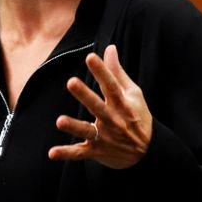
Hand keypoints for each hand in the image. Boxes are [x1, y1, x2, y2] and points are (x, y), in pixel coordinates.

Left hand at [48, 44, 152, 168]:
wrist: (149, 152)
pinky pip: (80, 153)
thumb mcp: (133, 94)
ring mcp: (104, 137)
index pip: (111, 85)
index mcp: (122, 104)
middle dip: (84, 95)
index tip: (90, 57)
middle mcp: (113, 120)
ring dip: (74, 127)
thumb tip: (110, 48)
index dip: (102, 71)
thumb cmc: (138, 117)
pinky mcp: (97, 151)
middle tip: (71, 82)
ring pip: (87, 131)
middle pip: (97, 106)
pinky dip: (66, 154)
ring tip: (60, 121)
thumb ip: (117, 71)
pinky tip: (52, 153)